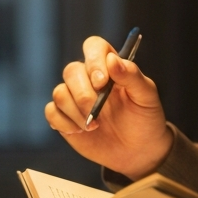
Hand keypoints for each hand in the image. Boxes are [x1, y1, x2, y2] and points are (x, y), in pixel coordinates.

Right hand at [45, 36, 172, 178]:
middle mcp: (89, 78)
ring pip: (59, 92)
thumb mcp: (147, 97)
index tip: (102, 82)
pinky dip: (63, 122)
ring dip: (75, 111)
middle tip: (98, 113)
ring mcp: (74, 97)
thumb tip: (112, 60)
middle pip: (71, 71)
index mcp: (110, 67)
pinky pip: (51, 112)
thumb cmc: (145, 119)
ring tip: (95, 126)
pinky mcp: (64, 117)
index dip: (94, 60)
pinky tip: (80, 131)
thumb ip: (132, 76)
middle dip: (83, 94)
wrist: (138, 150)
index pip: (94, 47)